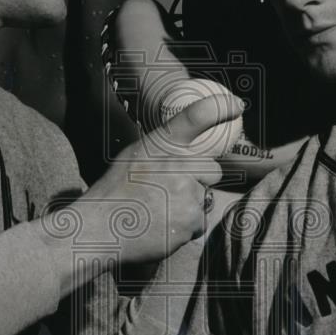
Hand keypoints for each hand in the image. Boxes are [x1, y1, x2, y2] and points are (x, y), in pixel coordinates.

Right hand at [75, 93, 243, 264]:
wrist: (99, 228)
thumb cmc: (114, 193)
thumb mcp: (134, 157)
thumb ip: (162, 151)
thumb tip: (184, 152)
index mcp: (160, 144)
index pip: (195, 117)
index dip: (218, 107)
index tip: (236, 105)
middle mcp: (178, 164)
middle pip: (212, 170)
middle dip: (199, 181)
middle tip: (169, 193)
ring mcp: (187, 192)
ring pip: (205, 198)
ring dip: (190, 207)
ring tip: (160, 212)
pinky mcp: (191, 219)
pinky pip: (199, 222)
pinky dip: (185, 229)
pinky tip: (162, 227)